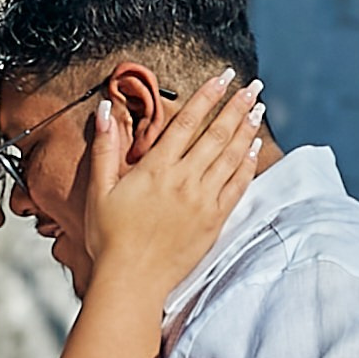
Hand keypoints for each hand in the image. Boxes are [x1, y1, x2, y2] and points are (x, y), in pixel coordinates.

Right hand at [82, 68, 263, 306]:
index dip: (207, 95)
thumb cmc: (110, 237)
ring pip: (231, 156)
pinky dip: (247, 164)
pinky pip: (237, 186)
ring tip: (258, 107)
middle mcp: (184, 180)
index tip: (223, 76)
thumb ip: (105, 147)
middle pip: (217, 133)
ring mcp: (203, 200)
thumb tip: (106, 110)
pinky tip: (254, 149)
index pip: (188, 122)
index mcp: (156, 168)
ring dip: (247, 128)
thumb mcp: (99, 189)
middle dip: (237, 105)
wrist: (132, 281)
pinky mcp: (214, 220)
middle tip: (253, 85)